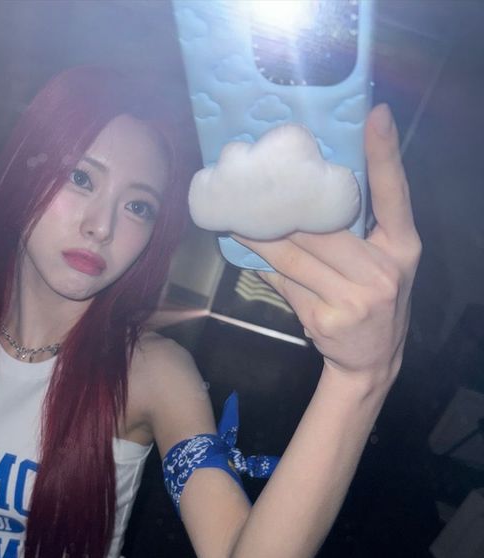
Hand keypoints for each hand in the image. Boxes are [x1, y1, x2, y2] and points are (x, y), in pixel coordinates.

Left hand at [234, 104, 421, 387]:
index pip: (395, 195)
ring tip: (234, 216)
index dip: (386, 154)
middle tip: (252, 182)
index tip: (375, 115)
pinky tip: (246, 255)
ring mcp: (354, 298)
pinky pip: (284, 284)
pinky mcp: (324, 319)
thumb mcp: (382, 264)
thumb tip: (303, 195)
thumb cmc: (373, 300)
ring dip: (260, 236)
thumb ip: (357, 233)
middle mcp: (383, 270)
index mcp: (403, 247)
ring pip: (295, 256)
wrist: (370, 362)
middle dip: (284, 208)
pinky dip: (264, 268)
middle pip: (324, 228)